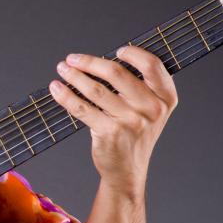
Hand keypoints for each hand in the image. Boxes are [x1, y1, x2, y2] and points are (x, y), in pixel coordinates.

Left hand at [49, 46, 177, 198]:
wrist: (127, 171)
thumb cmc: (135, 134)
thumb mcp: (150, 111)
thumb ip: (139, 86)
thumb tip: (103, 61)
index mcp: (165, 98)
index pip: (152, 65)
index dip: (134, 53)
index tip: (117, 51)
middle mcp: (151, 109)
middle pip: (117, 74)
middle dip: (90, 62)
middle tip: (72, 59)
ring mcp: (131, 121)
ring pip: (96, 90)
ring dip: (74, 76)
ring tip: (62, 69)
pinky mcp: (109, 133)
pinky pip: (82, 108)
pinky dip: (66, 96)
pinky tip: (57, 88)